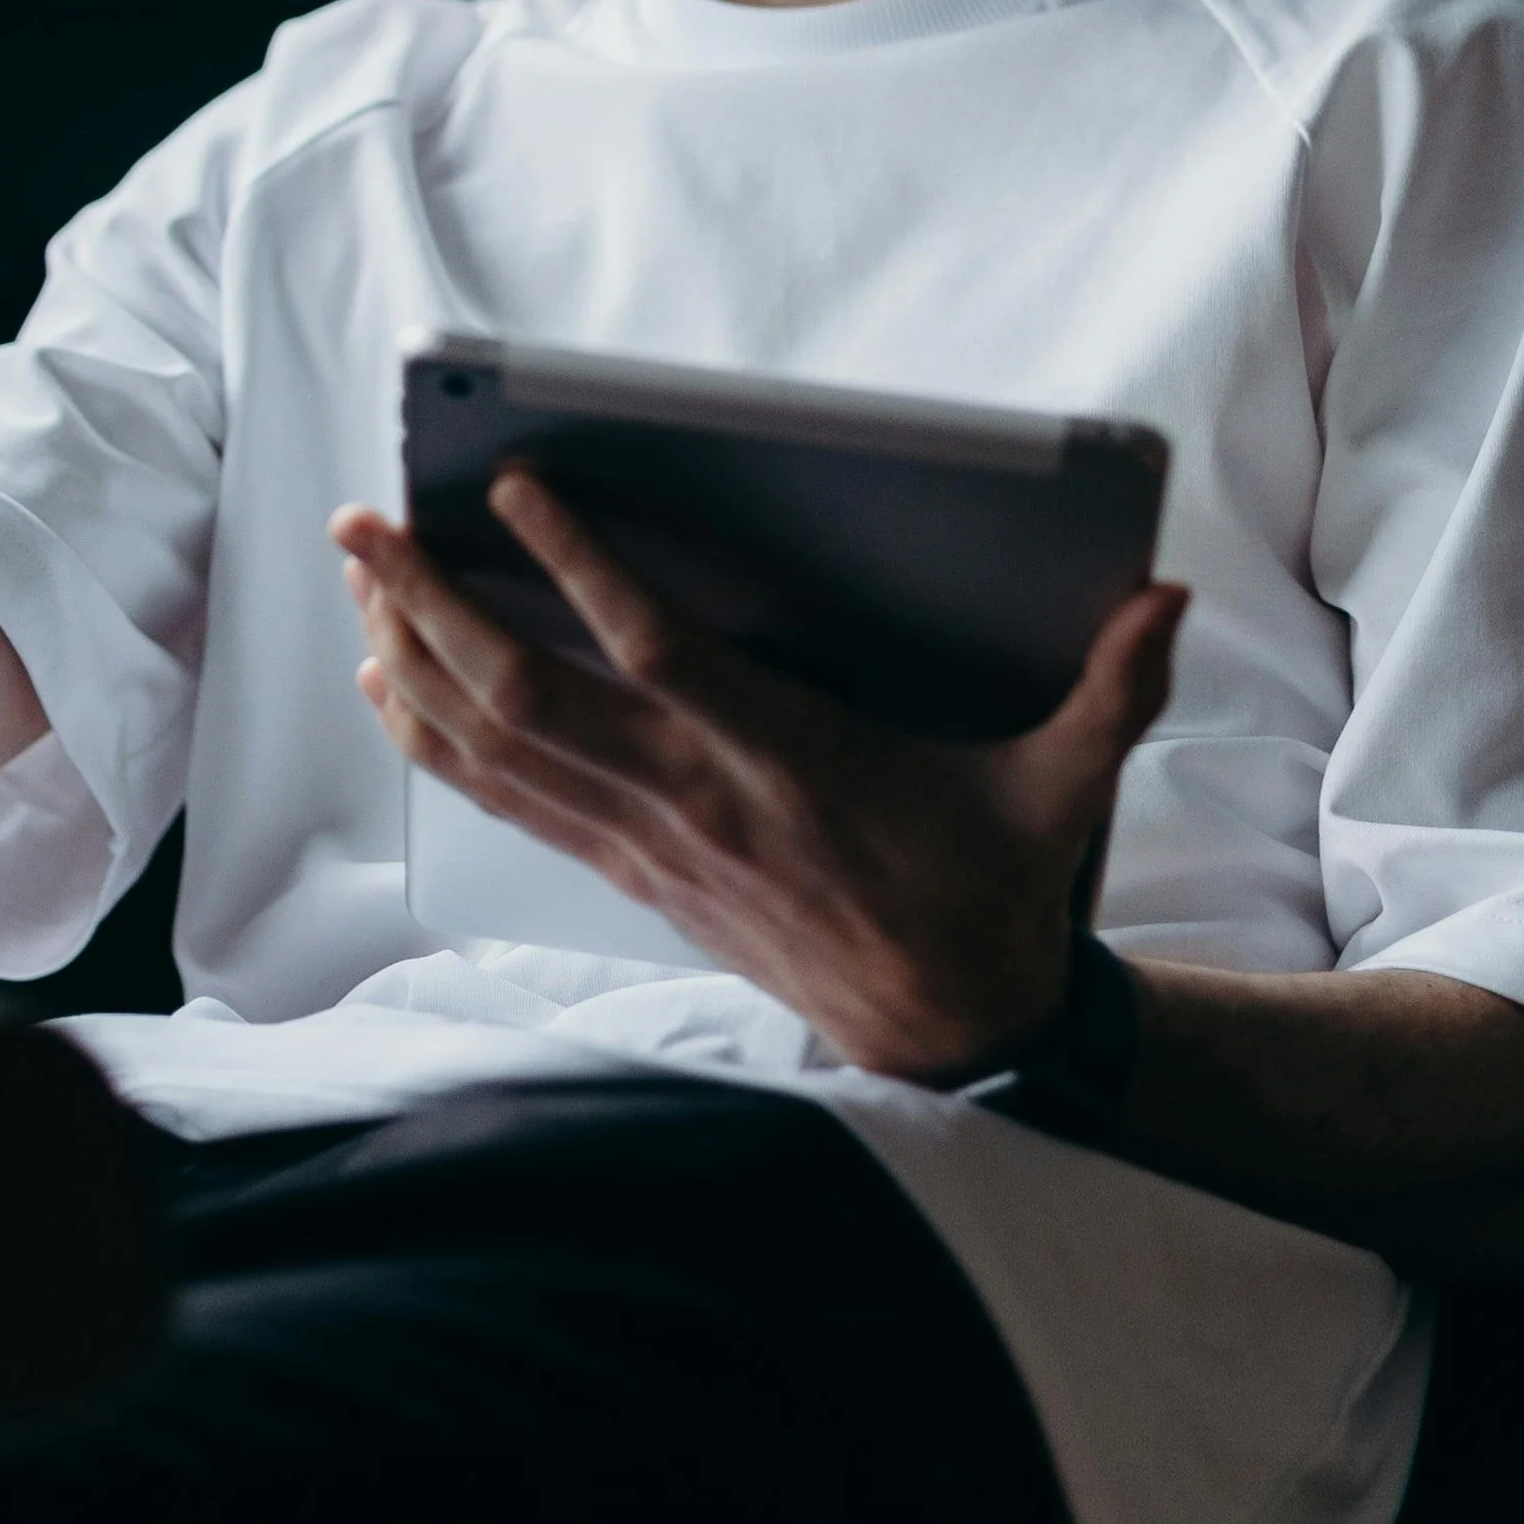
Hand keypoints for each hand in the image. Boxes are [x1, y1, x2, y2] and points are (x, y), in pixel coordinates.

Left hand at [333, 472, 1184, 1078]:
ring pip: (495, 746)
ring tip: (356, 576)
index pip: (657, 650)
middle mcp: (696, 800)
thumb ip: (1111, 689)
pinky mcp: (632, 873)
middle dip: (431, 603)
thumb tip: (1167, 596)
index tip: (516, 486)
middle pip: (527, 693)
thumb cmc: (994, 892)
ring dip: (411, 658)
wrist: (953, 1037)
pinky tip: (386, 684)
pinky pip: (505, 801)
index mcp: (787, 760)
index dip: (578, 568)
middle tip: (363, 522)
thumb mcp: (1063, 790)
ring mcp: (650, 841)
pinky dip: (434, 739)